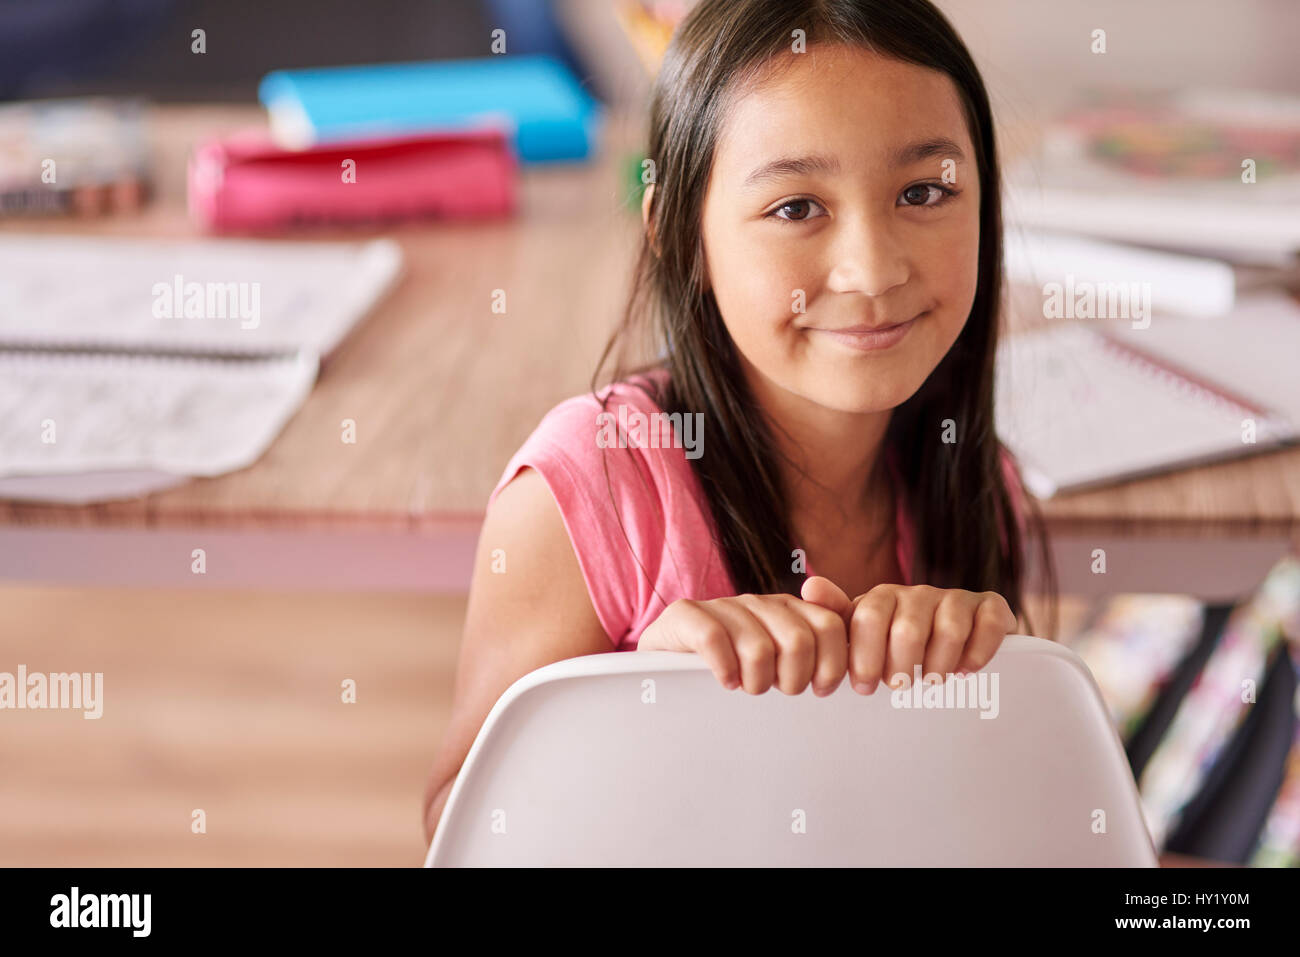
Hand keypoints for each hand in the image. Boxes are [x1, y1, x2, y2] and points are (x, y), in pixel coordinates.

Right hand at [637, 594, 848, 695]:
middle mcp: (759, 602)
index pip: (831, 627)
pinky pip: (713, 640)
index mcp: (789, 610)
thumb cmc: (735, 673)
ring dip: (756, 682)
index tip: (820, 690)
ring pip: (759, 647)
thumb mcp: (782, 665)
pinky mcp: (685, 615)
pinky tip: (723, 681)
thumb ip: (822, 656)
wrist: (665, 668)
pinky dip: (723, 670)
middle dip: (793, 679)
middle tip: (776, 690)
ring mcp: (721, 606)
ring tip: (746, 687)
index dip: (832, 665)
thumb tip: (860, 665)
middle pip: (800, 640)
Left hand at [801, 576, 1016, 694]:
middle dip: (901, 667)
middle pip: (906, 630)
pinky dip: (977, 654)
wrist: (955, 639)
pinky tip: (965, 671)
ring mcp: (956, 599)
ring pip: (948, 630)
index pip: (868, 618)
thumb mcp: (863, 634)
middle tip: (900, 687)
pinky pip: (987, 625)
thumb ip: (837, 616)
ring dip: (938, 665)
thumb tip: (810, 586)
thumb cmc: (897, 645)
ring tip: (931, 682)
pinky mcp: (990, 607)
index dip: (865, 657)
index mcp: (883, 598)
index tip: (865, 688)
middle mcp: (919, 594)